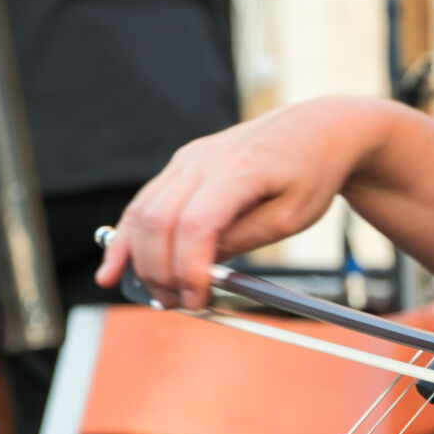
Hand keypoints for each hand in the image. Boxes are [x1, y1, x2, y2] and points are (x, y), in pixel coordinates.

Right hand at [96, 96, 392, 308]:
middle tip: (175, 304)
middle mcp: (203, 159)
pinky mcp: (183, 165)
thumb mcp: (290, 217)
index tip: (196, 300)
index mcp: (238, 170)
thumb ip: (243, 239)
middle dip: (160, 270)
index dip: (188, 269)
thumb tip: (201, 267)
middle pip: (159, 220)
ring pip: (143, 211)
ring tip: (157, 294)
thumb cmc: (311, 174)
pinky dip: (129, 237)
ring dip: (142, 259)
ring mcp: (188, 159)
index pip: (195, 225)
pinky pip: (145, 202)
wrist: (317, 129)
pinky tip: (115, 267)